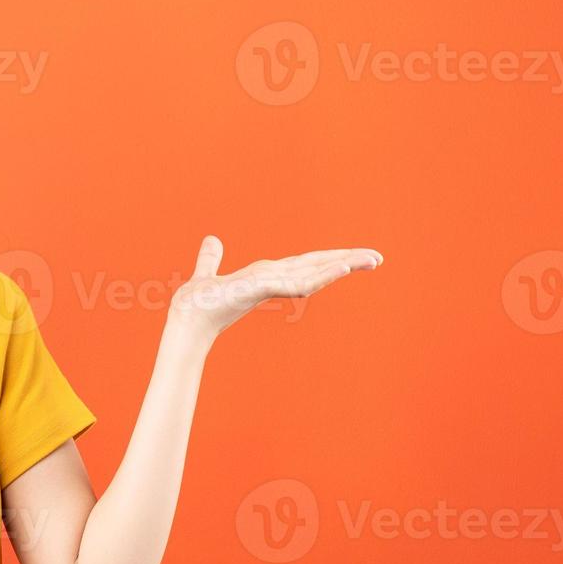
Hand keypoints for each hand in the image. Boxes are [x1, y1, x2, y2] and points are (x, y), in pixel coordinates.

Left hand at [169, 235, 382, 343]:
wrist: (184, 323)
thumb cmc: (196, 306)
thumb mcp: (207, 274)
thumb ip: (211, 259)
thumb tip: (212, 240)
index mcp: (264, 276)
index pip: (302, 264)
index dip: (328, 259)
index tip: (354, 257)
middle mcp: (271, 280)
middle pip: (315, 267)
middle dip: (346, 261)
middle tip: (378, 258)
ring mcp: (269, 286)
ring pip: (313, 273)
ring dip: (342, 266)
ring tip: (370, 260)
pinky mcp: (263, 290)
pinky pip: (297, 283)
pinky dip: (321, 276)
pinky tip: (341, 270)